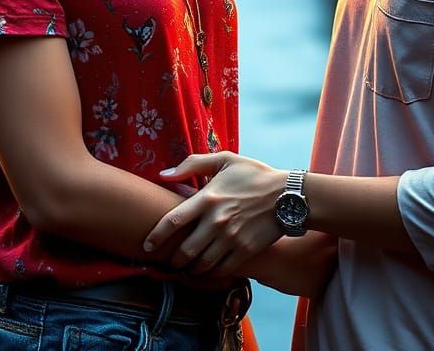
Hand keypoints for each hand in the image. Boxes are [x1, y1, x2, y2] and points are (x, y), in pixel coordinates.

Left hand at [143, 152, 286, 275]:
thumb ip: (192, 164)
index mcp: (207, 198)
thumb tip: (163, 174)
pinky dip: (210, 273)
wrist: (287, 194)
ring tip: (187, 267)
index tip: (147, 245)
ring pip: (201, 265)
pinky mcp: (245, 251)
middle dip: (173, 260)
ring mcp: (231, 239)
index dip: (155, 236)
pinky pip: (221, 270)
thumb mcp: (224, 160)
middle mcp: (216, 221)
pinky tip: (207, 270)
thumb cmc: (253, 174)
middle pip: (184, 251)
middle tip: (170, 261)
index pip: (172, 221)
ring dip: (190, 269)